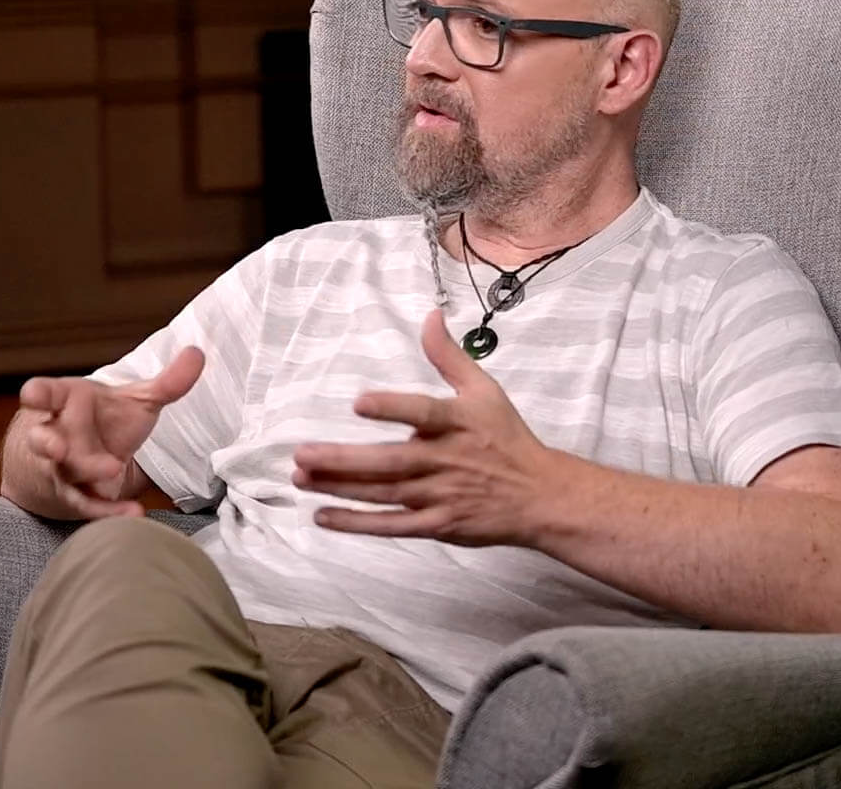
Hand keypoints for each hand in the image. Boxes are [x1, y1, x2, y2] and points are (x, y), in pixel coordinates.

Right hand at [3, 347, 204, 519]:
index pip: (45, 394)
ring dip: (86, 471)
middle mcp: (55, 435)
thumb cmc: (102, 420)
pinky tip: (134, 512)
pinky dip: (110, 511)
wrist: (72, 458)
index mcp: (64, 403)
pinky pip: (88, 505)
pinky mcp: (73, 496)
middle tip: (59, 446)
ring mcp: (60, 469)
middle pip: (44, 440)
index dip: (37, 394)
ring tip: (112, 469)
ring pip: (63, 473)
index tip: (31, 394)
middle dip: (48, 442)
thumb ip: (165, 382)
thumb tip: (198, 353)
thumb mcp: (133, 400)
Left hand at [291, 310, 567, 546]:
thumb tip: (430, 315)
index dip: (393, 408)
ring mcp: (440, 496)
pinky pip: (392, 526)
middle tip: (302, 454)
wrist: (539, 496)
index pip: (423, 413)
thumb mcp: (484, 390)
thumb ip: (449, 356)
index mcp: (457, 423)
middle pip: (390, 462)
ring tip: (300, 478)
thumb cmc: (507, 438)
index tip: (358, 404)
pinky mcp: (438, 525)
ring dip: (340, 489)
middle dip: (344, 461)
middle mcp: (445, 460)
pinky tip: (323, 516)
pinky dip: (358, 524)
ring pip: (384, 494)